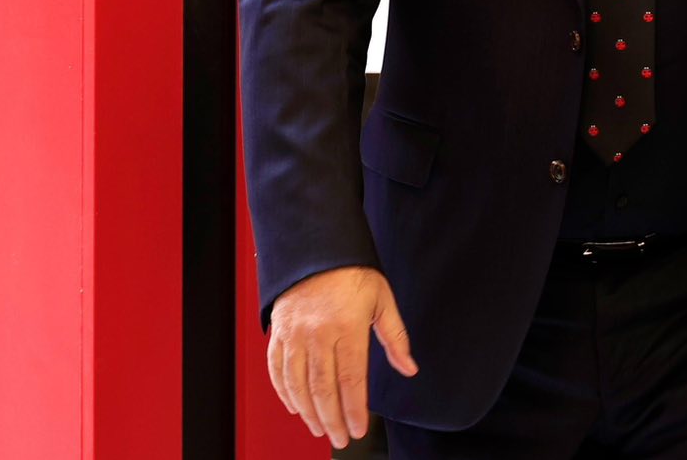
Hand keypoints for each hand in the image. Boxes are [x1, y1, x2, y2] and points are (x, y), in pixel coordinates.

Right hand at [267, 265, 417, 446]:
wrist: (318, 247)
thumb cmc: (354, 273)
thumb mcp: (383, 300)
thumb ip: (395, 337)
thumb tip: (409, 368)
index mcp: (347, 325)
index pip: (352, 378)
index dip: (355, 409)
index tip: (359, 429)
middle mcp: (317, 332)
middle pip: (323, 388)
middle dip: (332, 419)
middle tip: (340, 439)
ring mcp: (294, 334)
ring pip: (297, 384)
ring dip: (308, 412)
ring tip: (319, 428)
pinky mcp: (277, 332)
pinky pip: (276, 370)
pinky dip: (284, 393)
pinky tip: (295, 407)